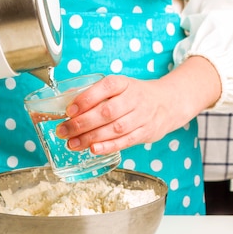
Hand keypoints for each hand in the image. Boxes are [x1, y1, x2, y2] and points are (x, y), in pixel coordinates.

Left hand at [56, 55, 221, 154]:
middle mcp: (134, 99)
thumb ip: (96, 95)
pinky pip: (125, 141)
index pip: (106, 87)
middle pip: (107, 112)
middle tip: (63, 131)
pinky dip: (108, 146)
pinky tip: (93, 149)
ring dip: (91, 138)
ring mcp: (142, 117)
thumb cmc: (135, 95)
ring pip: (115, 129)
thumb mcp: (119, 87)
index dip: (86, 99)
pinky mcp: (145, 133)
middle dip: (82, 123)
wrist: (169, 102)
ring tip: (72, 144)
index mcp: (124, 83)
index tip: (69, 110)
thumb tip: (68, 105)